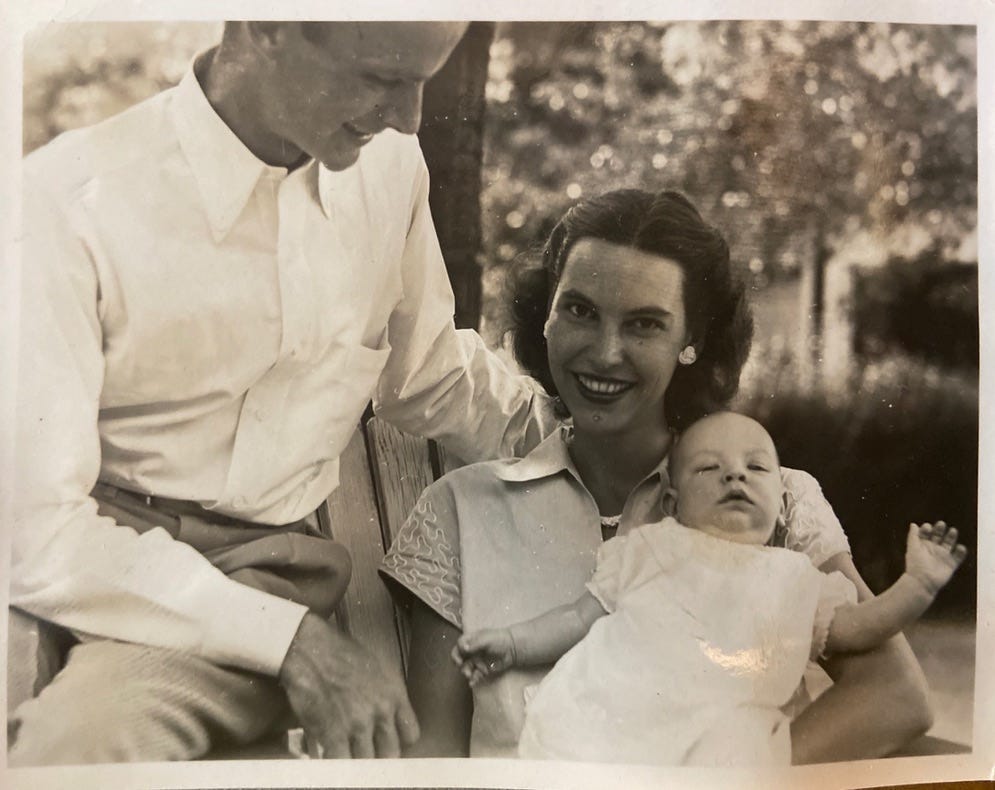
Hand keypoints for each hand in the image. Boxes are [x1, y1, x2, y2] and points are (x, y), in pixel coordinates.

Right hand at [278, 612, 418, 757]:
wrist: (309, 649)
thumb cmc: (339, 653)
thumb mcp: (377, 667)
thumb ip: (386, 694)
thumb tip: (388, 716)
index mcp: (394, 694)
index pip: (411, 734)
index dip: (399, 742)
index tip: (388, 744)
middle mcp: (381, 711)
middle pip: (391, 753)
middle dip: (380, 758)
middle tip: (368, 756)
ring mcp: (358, 724)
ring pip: (368, 762)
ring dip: (358, 763)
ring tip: (349, 758)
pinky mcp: (333, 733)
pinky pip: (342, 764)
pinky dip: (337, 766)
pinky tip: (332, 760)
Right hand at [450, 628, 515, 686]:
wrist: (512, 649)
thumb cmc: (499, 640)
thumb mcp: (486, 640)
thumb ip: (474, 644)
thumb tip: (462, 648)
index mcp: (471, 640)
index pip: (459, 646)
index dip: (457, 653)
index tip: (460, 660)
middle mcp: (471, 650)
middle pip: (460, 658)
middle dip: (461, 665)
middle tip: (465, 670)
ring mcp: (476, 660)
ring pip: (466, 668)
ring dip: (467, 672)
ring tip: (471, 676)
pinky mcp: (482, 670)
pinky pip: (475, 675)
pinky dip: (473, 679)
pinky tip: (472, 682)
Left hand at [904, 522, 967, 595]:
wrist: (923, 582)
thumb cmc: (915, 565)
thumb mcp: (912, 548)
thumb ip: (913, 536)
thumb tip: (913, 524)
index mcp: (922, 545)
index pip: (925, 534)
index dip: (926, 529)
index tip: (927, 526)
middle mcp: (932, 550)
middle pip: (938, 536)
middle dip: (939, 530)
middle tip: (941, 524)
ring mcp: (942, 556)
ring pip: (949, 544)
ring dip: (951, 537)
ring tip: (953, 530)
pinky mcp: (951, 564)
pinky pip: (958, 557)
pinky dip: (961, 552)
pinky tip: (960, 547)